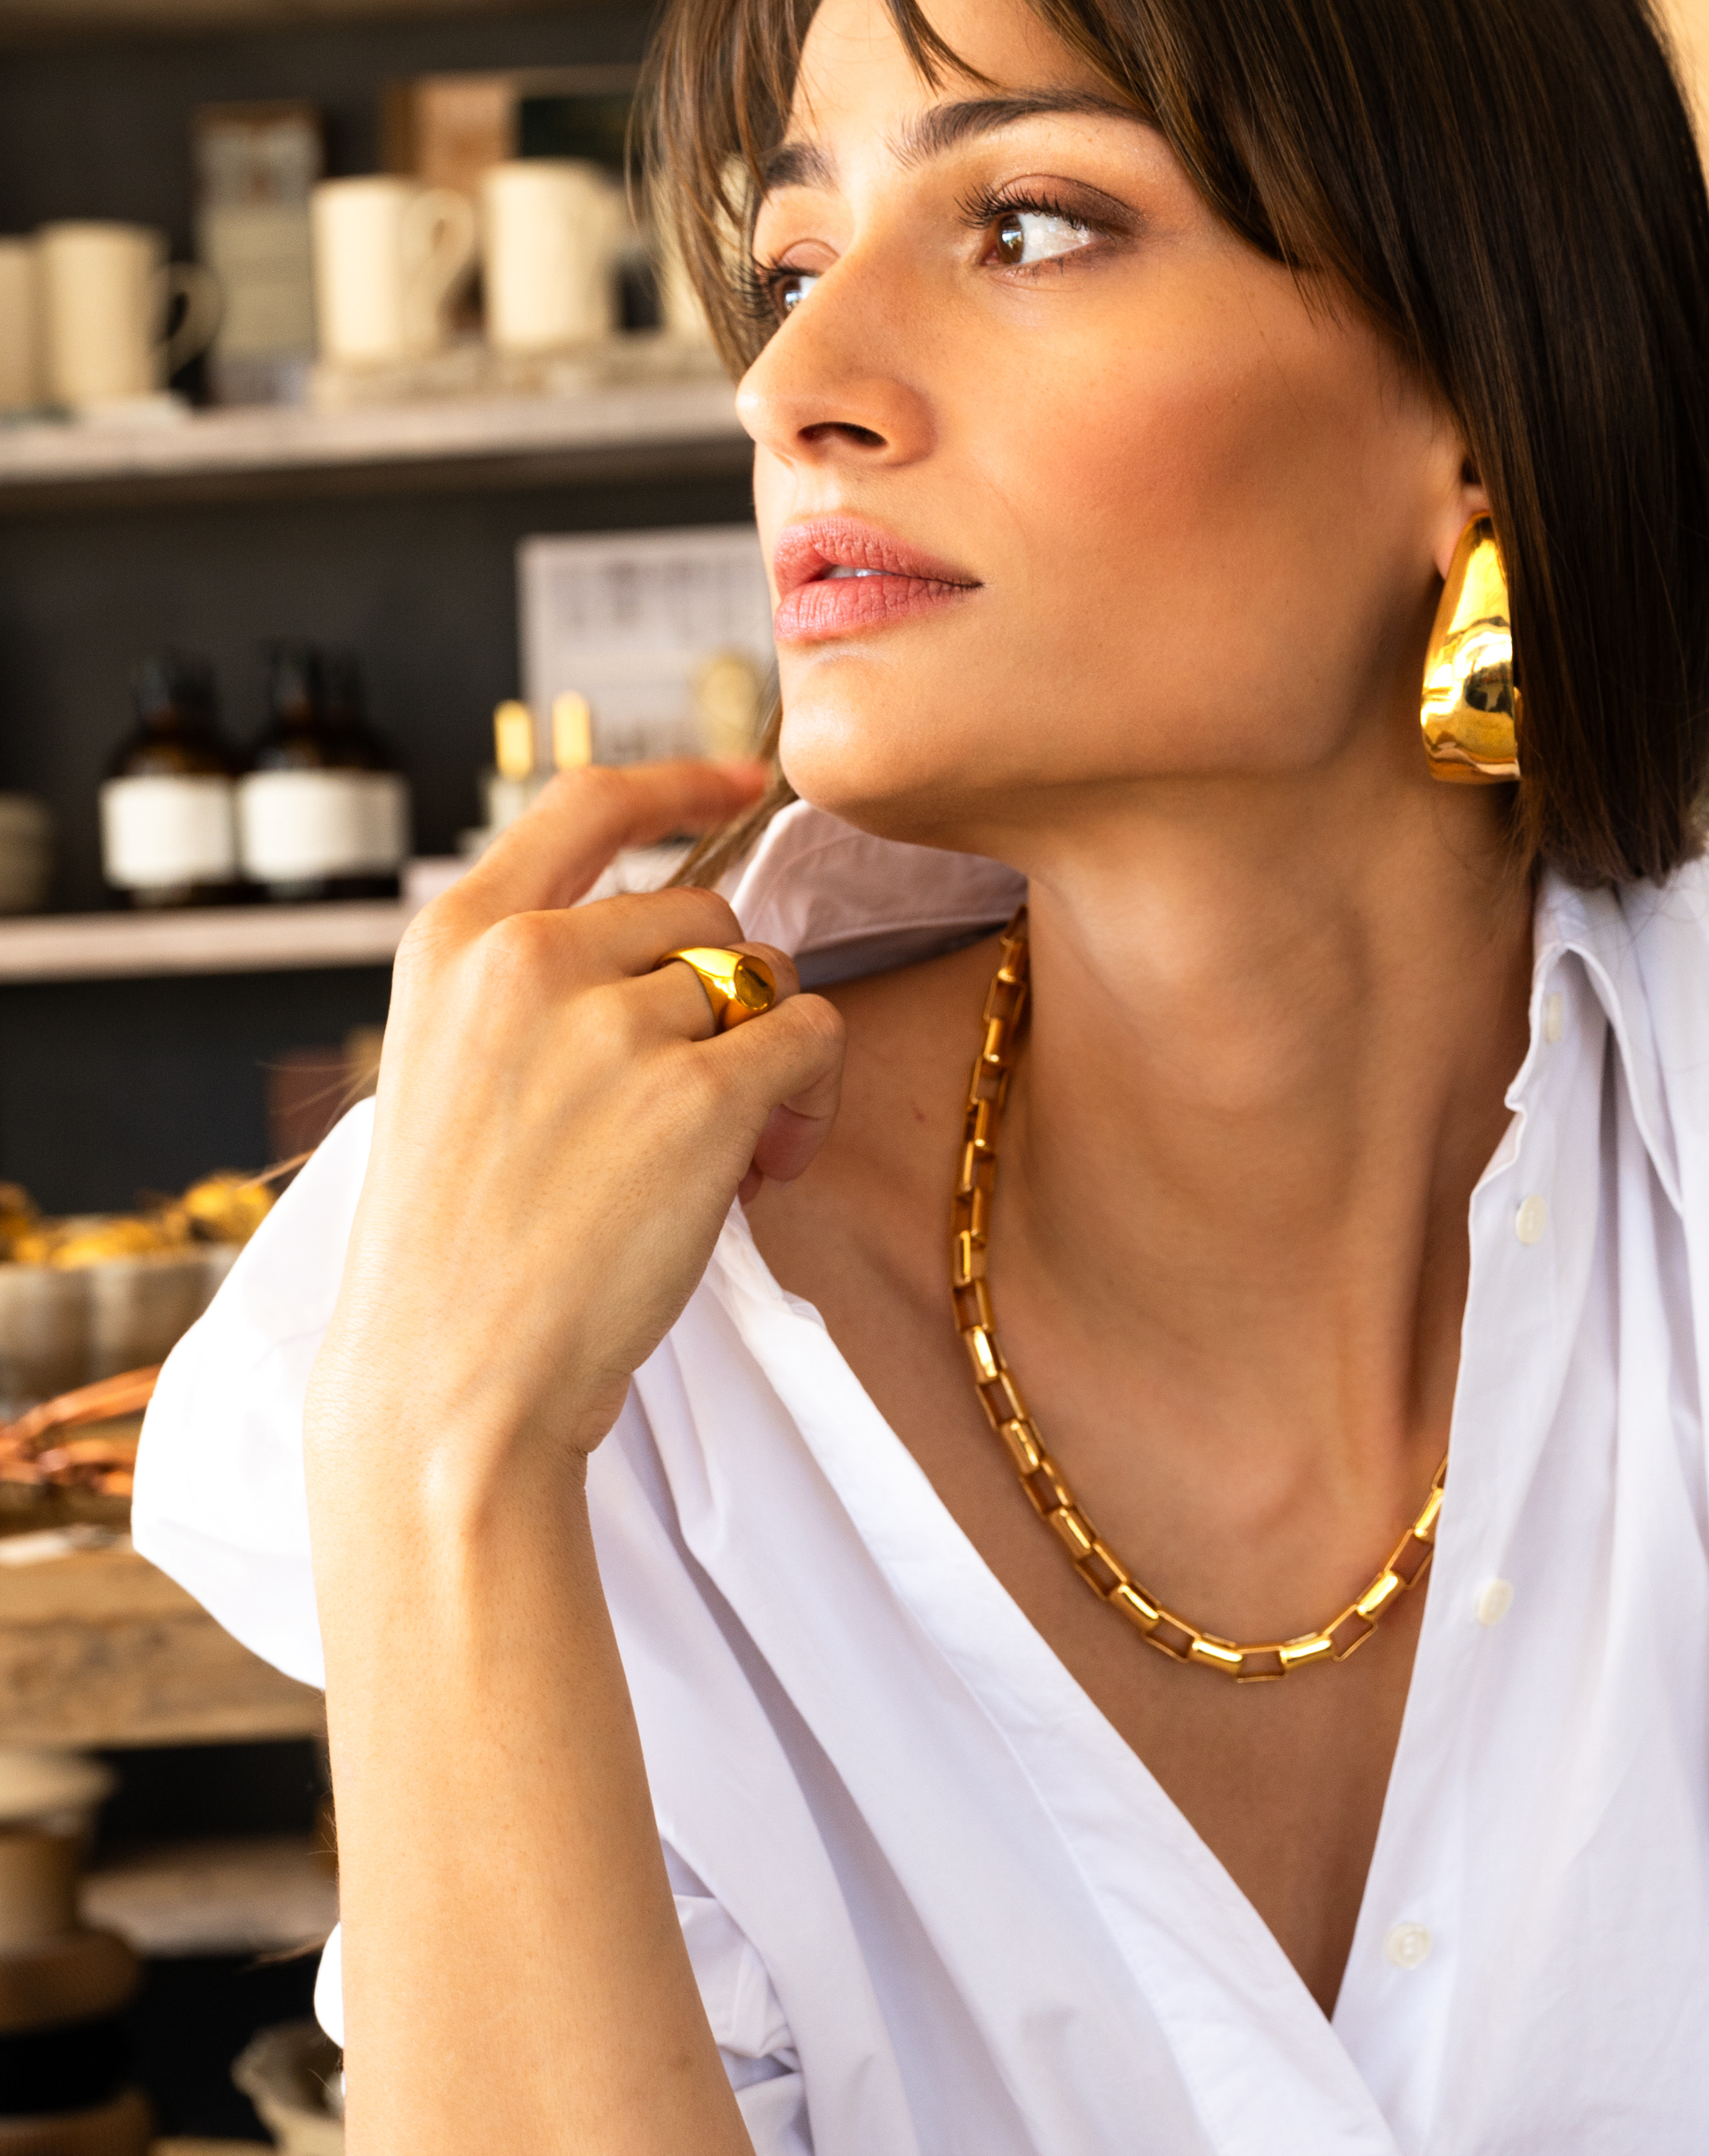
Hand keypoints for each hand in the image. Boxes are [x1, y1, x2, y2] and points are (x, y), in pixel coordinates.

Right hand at [305, 759, 844, 1478]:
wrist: (450, 1378)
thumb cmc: (458, 1250)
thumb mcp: (448, 1070)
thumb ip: (530, 988)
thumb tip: (673, 950)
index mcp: (455, 941)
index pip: (584, 805)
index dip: (677, 781)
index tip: (741, 777)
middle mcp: (530, 959)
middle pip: (699, 914)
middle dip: (720, 998)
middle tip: (696, 1103)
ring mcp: (615, 1024)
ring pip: (761, 982)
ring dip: (765, 1061)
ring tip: (717, 1157)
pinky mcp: (700, 1098)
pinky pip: (813, 1039)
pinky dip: (810, 1100)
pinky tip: (762, 1167)